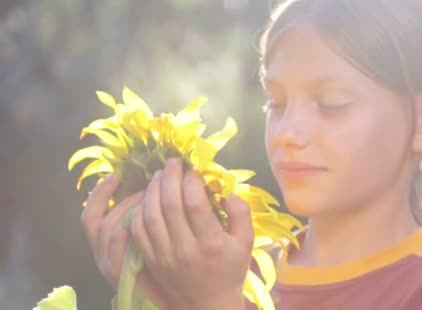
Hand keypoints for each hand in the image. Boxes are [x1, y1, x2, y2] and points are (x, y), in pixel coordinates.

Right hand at [80, 173, 174, 308]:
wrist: (168, 299)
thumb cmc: (162, 270)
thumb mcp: (146, 240)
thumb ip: (142, 219)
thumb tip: (149, 189)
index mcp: (103, 248)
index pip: (90, 217)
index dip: (99, 194)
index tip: (115, 175)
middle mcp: (101, 256)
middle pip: (96, 220)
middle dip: (121, 199)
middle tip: (144, 188)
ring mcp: (109, 265)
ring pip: (109, 228)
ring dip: (129, 208)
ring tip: (150, 199)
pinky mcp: (122, 272)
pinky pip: (121, 240)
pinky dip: (132, 222)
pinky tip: (149, 214)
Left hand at [129, 158, 253, 308]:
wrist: (208, 305)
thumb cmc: (230, 270)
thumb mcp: (246, 242)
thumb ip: (241, 213)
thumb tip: (226, 192)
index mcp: (211, 243)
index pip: (195, 203)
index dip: (191, 181)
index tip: (194, 171)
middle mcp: (185, 248)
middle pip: (169, 204)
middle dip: (169, 176)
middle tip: (172, 162)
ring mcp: (164, 255)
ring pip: (150, 214)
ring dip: (152, 189)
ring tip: (159, 174)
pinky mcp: (151, 260)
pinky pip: (139, 230)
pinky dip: (140, 209)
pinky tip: (148, 197)